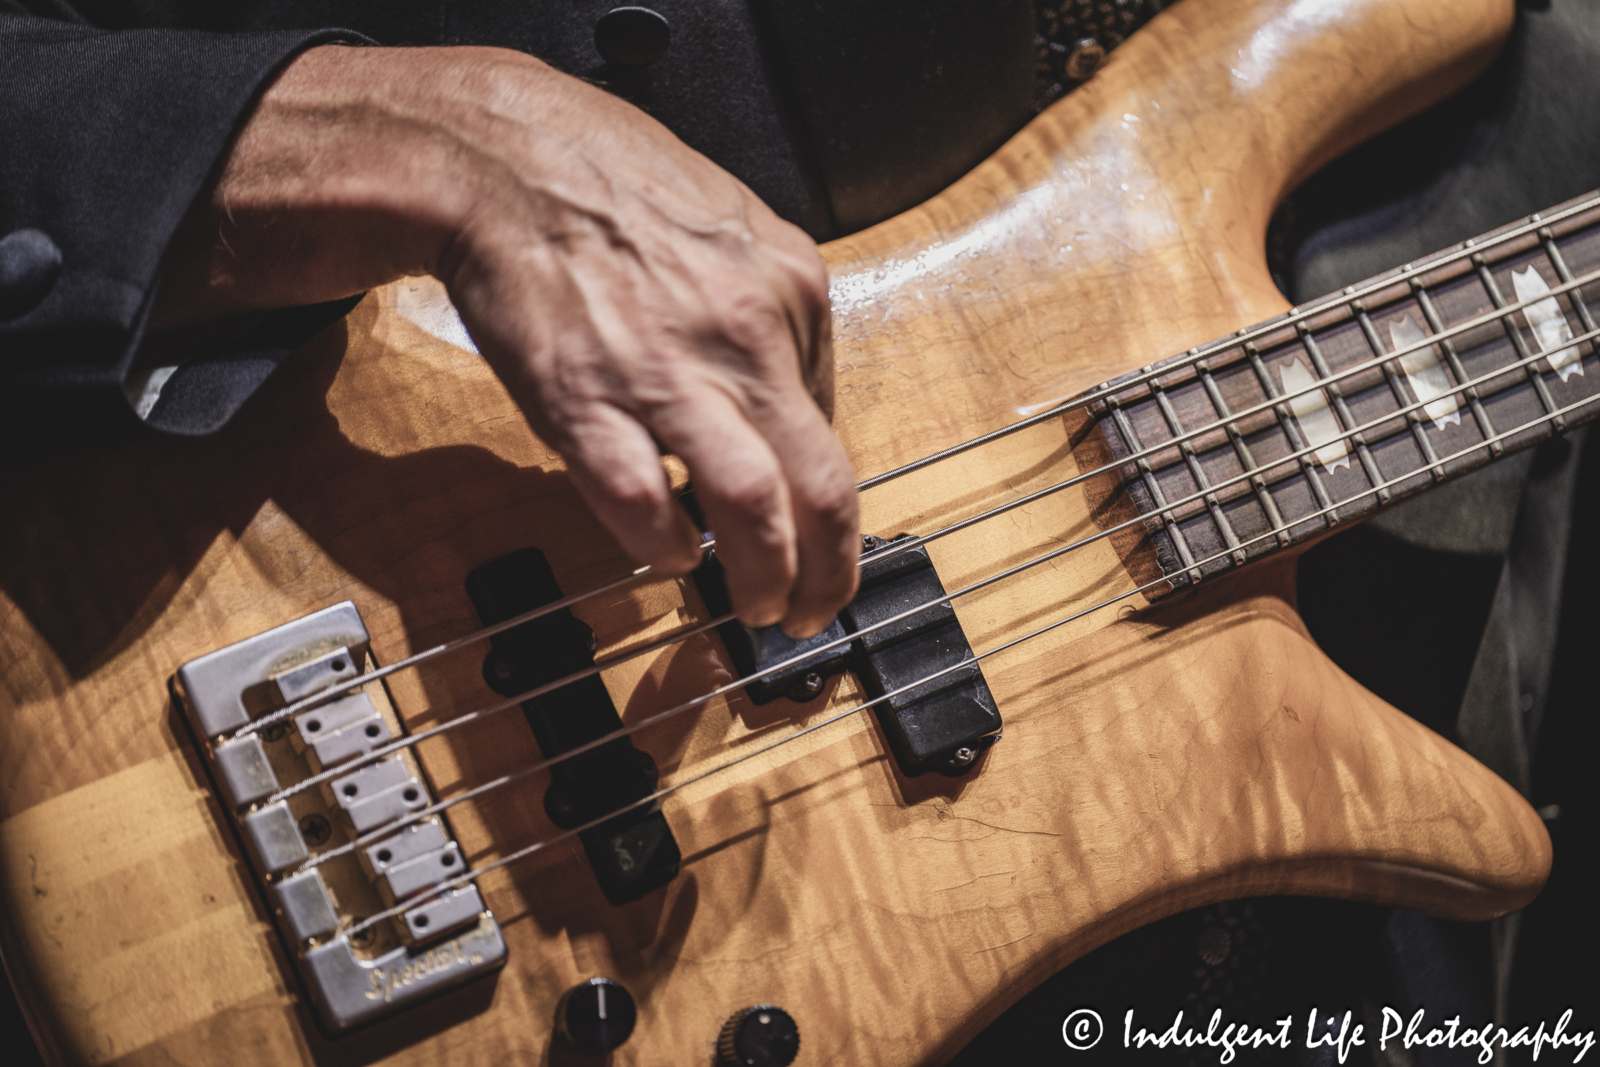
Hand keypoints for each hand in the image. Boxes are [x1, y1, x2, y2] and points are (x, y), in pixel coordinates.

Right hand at [155, 45, 859, 636]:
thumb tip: (798, 402)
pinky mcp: (584, 402)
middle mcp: (745, 337)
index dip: (826, 500)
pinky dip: (665, 546)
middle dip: (830, 573)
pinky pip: (643, 503)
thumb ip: (779, 312)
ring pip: (753, 508)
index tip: (816, 531)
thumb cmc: (611, 186)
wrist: (502, 158)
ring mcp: (665, 374)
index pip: (835, 427)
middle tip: (817, 610)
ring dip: (766, 578)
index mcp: (790, 291)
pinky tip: (669, 555)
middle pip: (821, 487)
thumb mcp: (735, 227)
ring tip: (761, 610)